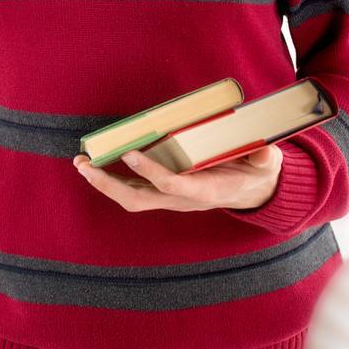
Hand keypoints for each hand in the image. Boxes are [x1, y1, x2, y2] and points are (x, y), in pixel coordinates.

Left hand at [73, 145, 282, 211]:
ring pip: (130, 197)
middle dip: (109, 185)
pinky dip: (111, 179)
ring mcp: (169, 198)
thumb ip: (266, 158)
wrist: (252, 192)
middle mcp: (181, 199)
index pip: (173, 185)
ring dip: (103, 182)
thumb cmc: (256, 172)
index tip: (131, 154)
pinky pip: (132, 189)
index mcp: (204, 191)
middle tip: (85, 166)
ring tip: (81, 164)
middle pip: (137, 198)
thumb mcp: (267, 164)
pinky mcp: (163, 193)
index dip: (152, 172)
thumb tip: (265, 150)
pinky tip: (95, 164)